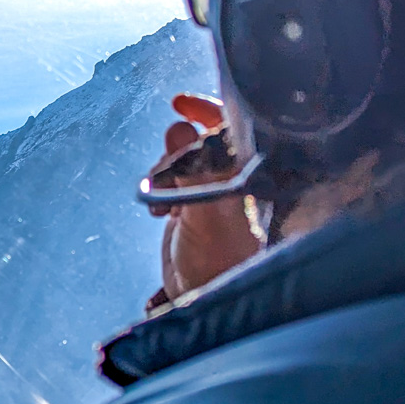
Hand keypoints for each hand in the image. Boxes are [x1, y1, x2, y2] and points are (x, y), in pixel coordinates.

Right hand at [148, 94, 260, 303]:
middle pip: (206, 142)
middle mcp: (233, 183)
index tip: (180, 102)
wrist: (205, 301)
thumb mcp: (204, 214)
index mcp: (245, 177)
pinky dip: (162, 190)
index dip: (208, 110)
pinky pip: (176, 185)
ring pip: (186, 163)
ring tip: (159, 192)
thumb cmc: (219, 262)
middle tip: (163, 150)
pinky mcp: (195, 214)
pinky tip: (160, 211)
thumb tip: (179, 128)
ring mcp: (213, 198)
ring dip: (166, 170)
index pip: (232, 129)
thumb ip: (192, 171)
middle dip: (179, 146)